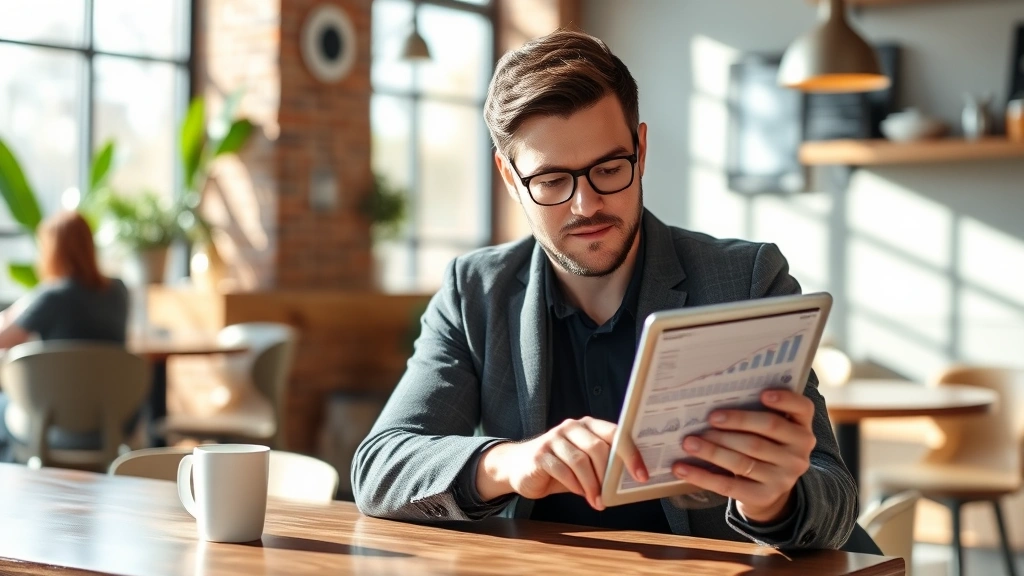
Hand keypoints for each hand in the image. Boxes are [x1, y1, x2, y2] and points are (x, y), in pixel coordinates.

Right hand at [477, 417, 647, 509]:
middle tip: (612, 496)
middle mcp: (571, 427)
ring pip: (580, 461)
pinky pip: (563, 470)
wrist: (519, 467)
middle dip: (608, 475)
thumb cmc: (559, 467)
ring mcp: (554, 438)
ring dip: (592, 485)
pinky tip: (580, 494)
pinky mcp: (540, 453)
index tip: (642, 475)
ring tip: (597, 501)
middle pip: (597, 448)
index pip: (615, 433)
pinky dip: (575, 485)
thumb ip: (602, 465)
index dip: (630, 453)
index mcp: (588, 425)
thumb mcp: (583, 463)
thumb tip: (630, 480)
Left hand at [671, 389, 815, 523]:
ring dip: (713, 450)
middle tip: (708, 419)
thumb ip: (757, 414)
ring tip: (689, 442)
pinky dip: (702, 476)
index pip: (802, 409)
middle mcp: (798, 453)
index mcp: (802, 429)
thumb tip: (715, 398)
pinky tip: (681, 468)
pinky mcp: (763, 496)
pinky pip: (728, 485)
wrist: (768, 490)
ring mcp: (783, 478)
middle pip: (766, 431)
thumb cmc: (762, 447)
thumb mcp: (770, 431)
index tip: (762, 394)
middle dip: (735, 423)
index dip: (785, 400)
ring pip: (744, 459)